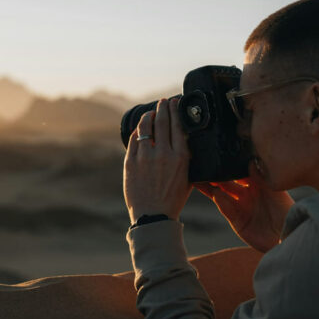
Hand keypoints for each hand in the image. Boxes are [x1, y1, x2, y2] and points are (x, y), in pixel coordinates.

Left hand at [123, 98, 191, 223]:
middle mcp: (163, 154)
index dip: (176, 110)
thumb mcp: (188, 177)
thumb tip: (186, 140)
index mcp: (180, 157)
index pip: (178, 125)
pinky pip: (133, 139)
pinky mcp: (130, 163)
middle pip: (162, 121)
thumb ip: (187, 158)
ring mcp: (145, 157)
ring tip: (151, 112)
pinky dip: (138, 131)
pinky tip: (140, 128)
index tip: (175, 103)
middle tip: (163, 102)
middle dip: (163, 107)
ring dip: (149, 116)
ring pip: (145, 126)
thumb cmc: (173, 199)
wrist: (153, 216)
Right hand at [195, 162, 292, 252]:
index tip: (216, 155)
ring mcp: (240, 207)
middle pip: (225, 182)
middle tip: (202, 165)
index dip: (227, 165)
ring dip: (210, 188)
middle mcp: (246, 195)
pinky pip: (226, 209)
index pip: (237, 172)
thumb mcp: (272, 189)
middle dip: (214, 175)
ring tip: (198, 179)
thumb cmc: (285, 209)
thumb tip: (249, 160)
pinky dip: (220, 202)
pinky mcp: (237, 221)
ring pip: (221, 195)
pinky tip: (216, 194)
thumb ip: (259, 176)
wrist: (287, 235)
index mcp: (255, 184)